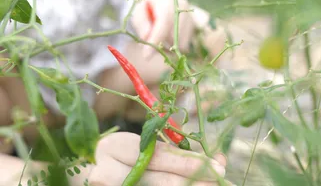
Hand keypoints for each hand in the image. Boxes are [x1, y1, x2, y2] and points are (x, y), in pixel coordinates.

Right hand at [88, 132, 226, 185]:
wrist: (93, 169)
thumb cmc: (120, 154)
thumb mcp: (139, 145)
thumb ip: (171, 151)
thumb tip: (212, 159)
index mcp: (115, 148)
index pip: (159, 157)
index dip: (190, 162)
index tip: (217, 165)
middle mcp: (109, 174)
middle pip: (162, 182)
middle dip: (196, 181)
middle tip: (222, 180)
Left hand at [131, 0, 195, 57]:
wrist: (162, 2)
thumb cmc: (147, 7)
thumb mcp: (139, 11)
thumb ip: (141, 23)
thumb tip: (146, 38)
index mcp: (167, 2)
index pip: (163, 23)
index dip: (155, 40)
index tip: (146, 56)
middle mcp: (182, 8)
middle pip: (175, 36)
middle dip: (162, 46)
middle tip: (150, 47)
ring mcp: (190, 17)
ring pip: (182, 44)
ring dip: (168, 48)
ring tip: (159, 40)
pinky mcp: (193, 26)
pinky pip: (185, 45)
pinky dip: (175, 46)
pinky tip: (167, 39)